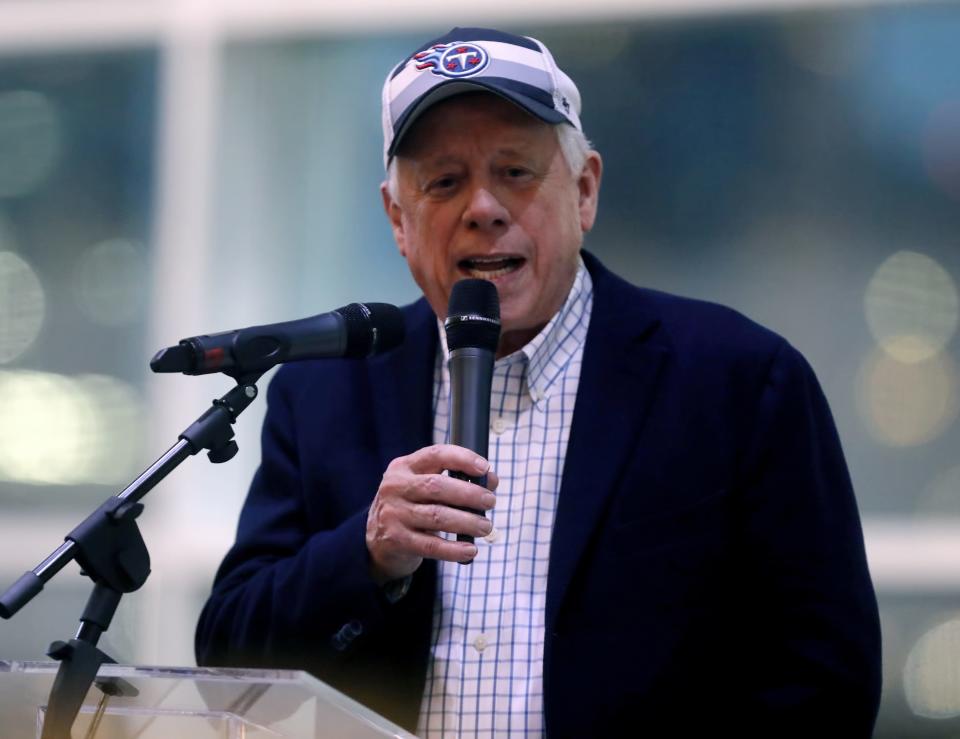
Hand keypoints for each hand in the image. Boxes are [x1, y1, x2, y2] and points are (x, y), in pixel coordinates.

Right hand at [366, 444, 497, 582]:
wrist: (377, 540)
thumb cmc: (411, 507)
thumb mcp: (424, 487)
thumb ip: (453, 479)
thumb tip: (491, 480)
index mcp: (404, 467)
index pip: (435, 455)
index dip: (462, 458)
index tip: (485, 467)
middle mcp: (395, 487)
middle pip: (437, 486)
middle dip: (469, 494)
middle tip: (490, 501)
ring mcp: (393, 514)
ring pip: (436, 516)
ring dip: (467, 522)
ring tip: (486, 526)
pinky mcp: (396, 540)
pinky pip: (431, 546)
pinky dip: (454, 549)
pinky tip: (471, 550)